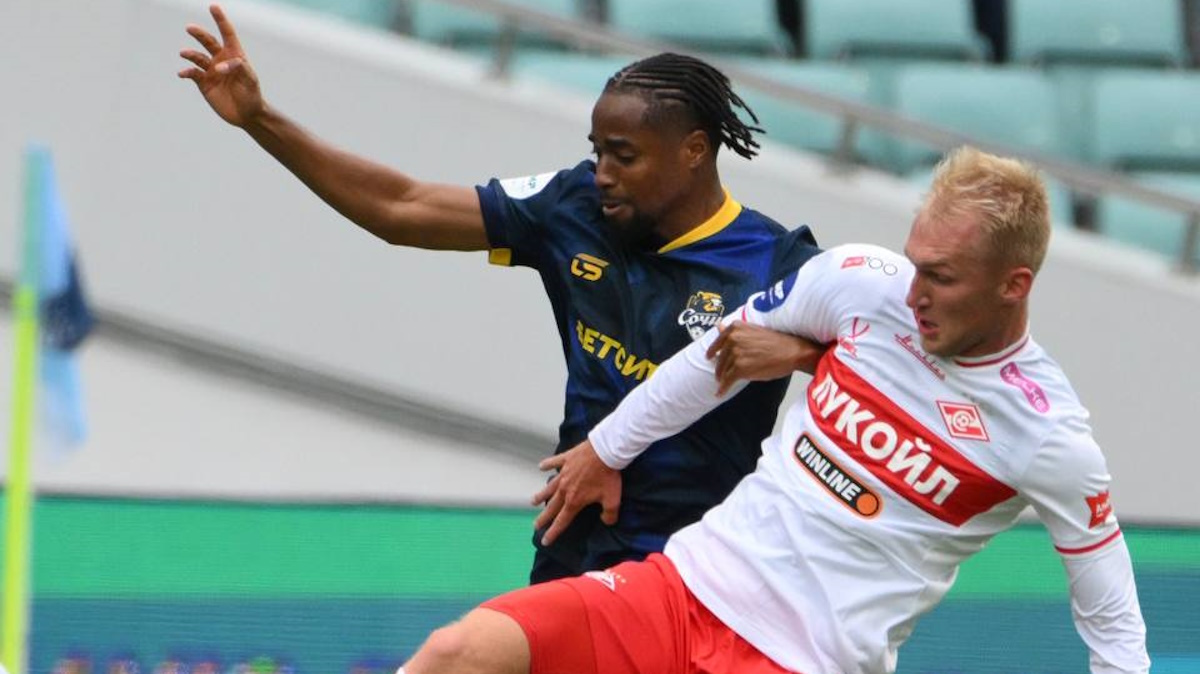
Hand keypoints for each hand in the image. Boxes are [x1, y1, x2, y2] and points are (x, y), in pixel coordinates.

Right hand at [178, 4, 264, 126]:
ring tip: (184, 53)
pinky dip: (186, 72)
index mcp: (235, 55)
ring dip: (190, 54)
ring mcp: (210, 71)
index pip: (227, 33)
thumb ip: (239, 68)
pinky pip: (192, 73)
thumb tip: (219, 65)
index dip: (220, 20)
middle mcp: (220, 60)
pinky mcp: (203, 83)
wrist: (246, 115)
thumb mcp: (250, 80)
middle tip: (190, 28)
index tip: (213, 6)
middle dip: (199, 34)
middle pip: (208, 41)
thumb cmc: (252, 95)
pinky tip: (183, 73)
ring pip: (197, 57)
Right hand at [531, 440, 621, 546]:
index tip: (545, 541)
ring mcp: (564, 473)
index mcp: (574, 500)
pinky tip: (541, 466)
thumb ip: (609, 515)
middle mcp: (565, 489)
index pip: (562, 521)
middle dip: (543, 518)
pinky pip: (554, 463)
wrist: (605, 451)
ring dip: (541, 495)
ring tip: (533, 502)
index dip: (554, 532)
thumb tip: (606, 521)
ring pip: (549, 487)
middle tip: (535, 526)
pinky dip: (547, 464)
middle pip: (551, 507)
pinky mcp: (566, 459)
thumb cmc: (608, 476)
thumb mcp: (613, 500)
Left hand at [706, 321, 827, 394]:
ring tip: (722, 384)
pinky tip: (720, 393)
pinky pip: (727, 381)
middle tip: (720, 375)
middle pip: (720, 358)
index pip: (718, 341)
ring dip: (722, 379)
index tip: (709, 357)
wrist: (792, 352)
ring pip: (723, 370)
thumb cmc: (776, 342)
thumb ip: (734, 331)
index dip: (712, 351)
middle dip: (720, 368)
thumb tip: (718, 326)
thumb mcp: (753, 331)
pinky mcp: (740, 368)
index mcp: (735, 327)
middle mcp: (733, 338)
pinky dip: (722, 389)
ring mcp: (736, 353)